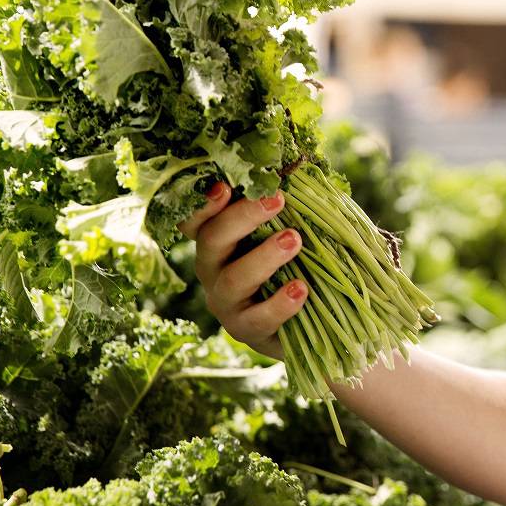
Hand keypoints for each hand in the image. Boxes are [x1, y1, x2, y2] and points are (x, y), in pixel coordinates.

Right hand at [175, 181, 308, 360]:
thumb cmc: (295, 266)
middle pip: (212, 240)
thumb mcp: (288, 235)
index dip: (203, 204)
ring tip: (294, 240)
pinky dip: (280, 303)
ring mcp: (226, 303)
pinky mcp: (246, 331)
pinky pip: (258, 318)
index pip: (196, 220)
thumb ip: (287, 212)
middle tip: (277, 200)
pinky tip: (301, 289)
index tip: (225, 187)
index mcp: (219, 242)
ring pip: (234, 279)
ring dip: (264, 257)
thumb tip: (309, 173)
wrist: (307, 326)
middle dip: (242, 217)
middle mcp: (213, 270)